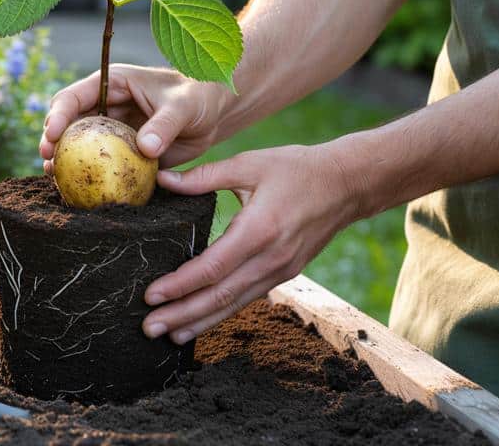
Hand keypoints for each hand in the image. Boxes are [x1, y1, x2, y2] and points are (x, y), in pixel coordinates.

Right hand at [40, 64, 230, 170]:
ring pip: (78, 145)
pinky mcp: (121, 152)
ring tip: (53, 176)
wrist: (212, 114)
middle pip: (68, 122)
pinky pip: (100, 164)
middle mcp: (105, 106)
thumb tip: (145, 149)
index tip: (53, 134)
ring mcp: (110, 131)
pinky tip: (77, 191)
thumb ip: (164, 125)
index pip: (75, 96)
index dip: (59, 114)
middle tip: (48, 159)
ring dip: (63, 161)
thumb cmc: (198, 98)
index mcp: (111, 85)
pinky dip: (87, 176)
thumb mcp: (183, 107)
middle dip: (52, 140)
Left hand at [141, 143, 364, 342]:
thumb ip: (204, 175)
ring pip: (234, 304)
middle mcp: (270, 259)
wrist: (348, 184)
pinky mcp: (284, 274)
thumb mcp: (249, 164)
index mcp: (259, 230)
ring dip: (199, 322)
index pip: (212, 267)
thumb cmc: (297, 168)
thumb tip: (162, 178)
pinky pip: (247, 298)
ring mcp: (279, 271)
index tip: (150, 296)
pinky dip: (221, 313)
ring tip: (169, 335)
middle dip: (182, 314)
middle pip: (220, 295)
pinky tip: (201, 321)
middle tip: (149, 329)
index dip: (180, 285)